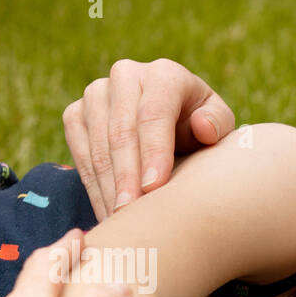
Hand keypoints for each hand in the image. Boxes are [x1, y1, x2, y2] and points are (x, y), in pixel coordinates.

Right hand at [63, 58, 235, 219]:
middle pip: (121, 132)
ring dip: (107, 187)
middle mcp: (125, 76)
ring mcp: (96, 94)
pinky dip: (92, 185)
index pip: (154, 114)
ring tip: (119, 221)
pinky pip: (79, 152)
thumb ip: (218, 123)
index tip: (153, 188)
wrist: (173, 122)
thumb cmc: (202, 128)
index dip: (153, 152)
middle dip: (126, 177)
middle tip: (130, 214)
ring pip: (97, 144)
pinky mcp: (77, 113)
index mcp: (164, 75)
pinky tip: (106, 211)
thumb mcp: (219, 123)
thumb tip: (203, 128)